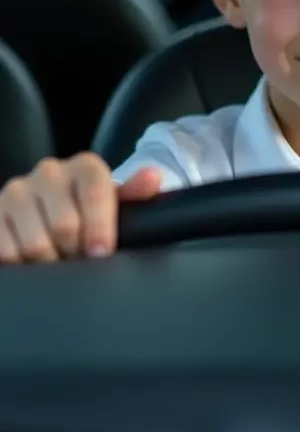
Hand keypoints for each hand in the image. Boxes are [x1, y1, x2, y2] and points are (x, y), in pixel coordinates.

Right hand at [0, 154, 161, 263]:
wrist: (58, 211)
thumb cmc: (94, 213)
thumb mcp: (119, 204)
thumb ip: (136, 194)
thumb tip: (152, 177)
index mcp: (85, 167)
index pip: (96, 194)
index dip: (100, 229)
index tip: (101, 254)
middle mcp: (50, 172)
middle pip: (64, 225)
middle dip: (75, 252)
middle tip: (80, 261)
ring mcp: (18, 191)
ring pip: (34, 242)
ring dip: (50, 263)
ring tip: (59, 262)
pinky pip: (5, 249)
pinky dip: (22, 264)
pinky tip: (33, 263)